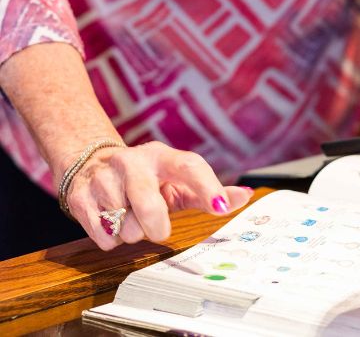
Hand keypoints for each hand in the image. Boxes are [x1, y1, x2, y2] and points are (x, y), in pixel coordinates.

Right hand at [64, 141, 252, 250]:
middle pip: (149, 206)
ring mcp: (104, 176)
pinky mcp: (80, 196)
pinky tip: (111, 220)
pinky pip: (103, 234)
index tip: (222, 207)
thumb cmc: (147, 179)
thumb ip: (211, 191)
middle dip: (156, 227)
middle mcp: (133, 161)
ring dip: (131, 231)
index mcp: (163, 156)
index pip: (190, 166)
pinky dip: (111, 238)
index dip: (208, 187)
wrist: (91, 164)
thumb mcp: (178, 181)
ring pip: (124, 225)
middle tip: (157, 228)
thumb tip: (245, 196)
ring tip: (129, 216)